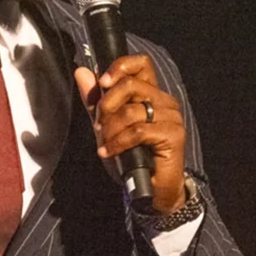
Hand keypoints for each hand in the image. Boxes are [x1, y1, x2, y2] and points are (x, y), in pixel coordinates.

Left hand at [74, 53, 186, 214]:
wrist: (150, 190)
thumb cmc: (131, 158)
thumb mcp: (107, 127)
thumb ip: (95, 101)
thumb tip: (82, 72)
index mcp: (151, 94)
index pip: (141, 64)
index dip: (121, 66)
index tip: (104, 83)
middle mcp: (164, 101)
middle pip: (131, 85)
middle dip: (106, 105)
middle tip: (99, 125)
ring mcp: (171, 117)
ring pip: (131, 111)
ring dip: (110, 130)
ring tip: (105, 144)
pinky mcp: (173, 135)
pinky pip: (138, 131)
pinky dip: (118, 143)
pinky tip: (109, 152)